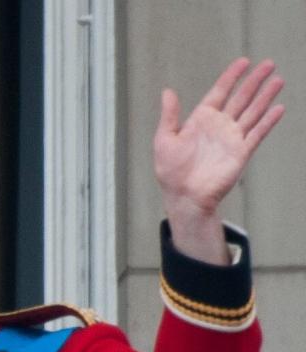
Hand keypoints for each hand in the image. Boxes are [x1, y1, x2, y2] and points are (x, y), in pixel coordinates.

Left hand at [153, 58, 284, 262]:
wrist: (185, 198)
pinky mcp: (241, 153)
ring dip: (265, 96)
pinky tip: (278, 108)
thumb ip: (169, 115)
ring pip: (252, 112)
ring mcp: (231, 139)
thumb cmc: (171, 173)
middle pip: (241, 98)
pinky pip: (257, 133)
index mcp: (201, 120)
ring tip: (278, 80)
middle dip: (254, 81)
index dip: (231, 76)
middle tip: (269, 63)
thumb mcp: (164, 140)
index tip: (243, 62)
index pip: (220, 92)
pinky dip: (268, 121)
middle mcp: (219, 126)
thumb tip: (167, 91)